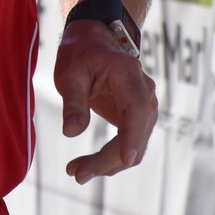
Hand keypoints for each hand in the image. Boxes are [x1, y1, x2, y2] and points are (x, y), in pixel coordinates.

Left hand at [53, 21, 157, 182]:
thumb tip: (72, 132)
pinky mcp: (137, 119)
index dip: (132, 137)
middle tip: (75, 173)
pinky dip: (112, 159)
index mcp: (128, 76)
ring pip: (135, 147)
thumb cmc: (80, 54)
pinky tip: (88, 166)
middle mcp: (145, 93)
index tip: (123, 159)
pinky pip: (130, 145)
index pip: (137, 110)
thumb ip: (73, 102)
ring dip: (109, 164)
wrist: (94, 41)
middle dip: (108, 160)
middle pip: (135, 137)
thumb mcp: (69, 73)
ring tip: (76, 171)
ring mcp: (145, 108)